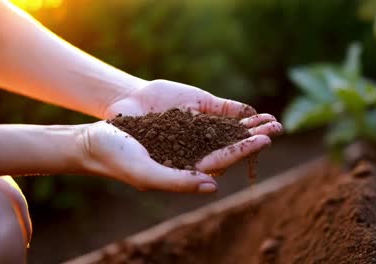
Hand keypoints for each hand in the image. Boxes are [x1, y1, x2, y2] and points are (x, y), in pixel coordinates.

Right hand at [79, 119, 279, 192]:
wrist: (98, 137)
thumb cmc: (119, 157)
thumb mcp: (147, 173)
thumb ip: (178, 181)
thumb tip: (213, 186)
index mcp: (186, 170)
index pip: (221, 161)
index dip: (242, 151)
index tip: (263, 140)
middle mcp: (191, 155)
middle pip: (228, 147)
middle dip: (252, 138)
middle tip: (277, 127)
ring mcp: (188, 137)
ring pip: (224, 132)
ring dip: (247, 126)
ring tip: (272, 119)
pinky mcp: (183, 122)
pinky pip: (211, 117)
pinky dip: (230, 114)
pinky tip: (248, 110)